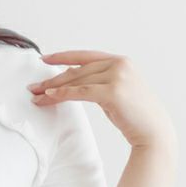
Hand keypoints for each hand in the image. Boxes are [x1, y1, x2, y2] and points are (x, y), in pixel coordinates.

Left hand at [26, 50, 176, 151]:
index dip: (64, 57)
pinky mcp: (113, 91)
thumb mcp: (115, 93)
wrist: (153, 130)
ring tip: (37, 95)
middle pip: (78, 69)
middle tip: (33, 86)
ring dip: (54, 88)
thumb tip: (73, 81)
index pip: (86, 56)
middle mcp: (119, 64)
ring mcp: (117, 76)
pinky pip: (82, 92)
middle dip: (53, 78)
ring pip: (77, 80)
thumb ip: (99, 83)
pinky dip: (64, 94)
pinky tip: (50, 96)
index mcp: (120, 61)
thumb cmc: (134, 116)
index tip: (45, 59)